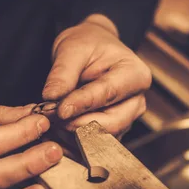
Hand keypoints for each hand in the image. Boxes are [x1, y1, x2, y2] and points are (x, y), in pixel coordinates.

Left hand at [42, 14, 150, 135]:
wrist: (92, 50)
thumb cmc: (88, 45)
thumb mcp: (72, 49)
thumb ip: (62, 73)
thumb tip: (52, 97)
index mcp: (135, 74)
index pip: (108, 94)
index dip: (83, 104)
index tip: (61, 110)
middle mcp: (136, 101)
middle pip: (112, 123)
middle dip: (80, 125)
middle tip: (52, 119)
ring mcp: (127, 119)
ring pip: (102, 137)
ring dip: (74, 135)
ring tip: (52, 122)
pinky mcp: (114, 131)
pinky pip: (95, 143)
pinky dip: (74, 142)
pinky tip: (57, 132)